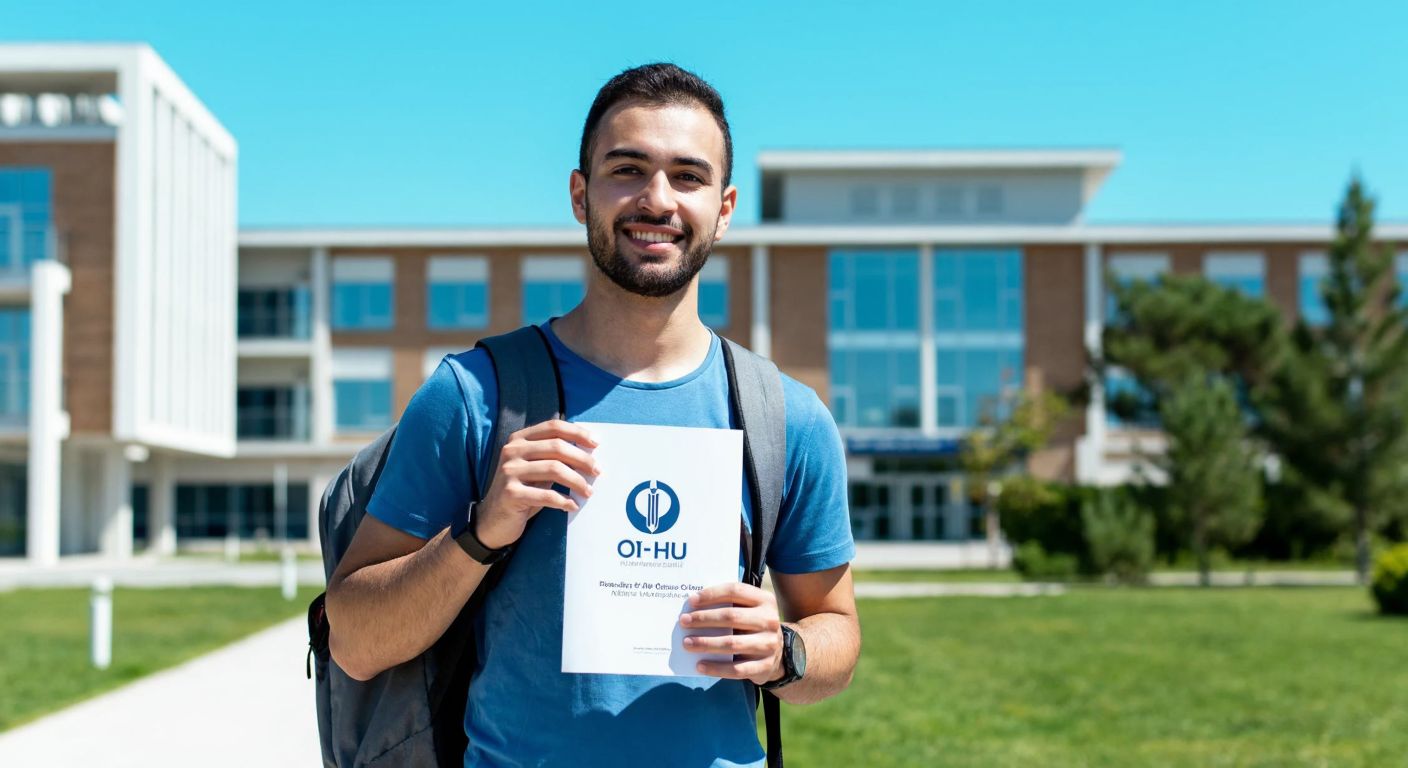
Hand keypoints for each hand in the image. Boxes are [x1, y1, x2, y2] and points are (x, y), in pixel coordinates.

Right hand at [475, 420, 600, 549]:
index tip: (596, 444)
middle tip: (597, 471)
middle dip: (582, 459)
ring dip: (577, 481)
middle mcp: (512, 451)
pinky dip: (564, 500)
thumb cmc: (522, 491)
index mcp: (519, 439)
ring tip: (588, 491)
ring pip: (554, 469)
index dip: (577, 433)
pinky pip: (547, 495)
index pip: (553, 428)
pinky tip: (572, 505)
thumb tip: (589, 451)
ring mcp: (509, 471)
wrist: (492, 520)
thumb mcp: (535, 468)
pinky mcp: (511, 493)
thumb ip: (553, 456)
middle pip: (557, 447)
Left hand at [679, 582, 783, 684]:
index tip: (691, 601)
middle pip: (731, 616)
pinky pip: (736, 669)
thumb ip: (730, 604)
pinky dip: (716, 668)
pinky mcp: (765, 666)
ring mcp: (769, 644)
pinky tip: (700, 665)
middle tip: (683, 622)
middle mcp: (770, 620)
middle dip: (703, 619)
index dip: (711, 594)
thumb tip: (694, 606)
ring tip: (687, 643)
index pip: (735, 591)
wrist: (780, 654)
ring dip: (706, 643)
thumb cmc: (753, 626)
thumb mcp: (749, 609)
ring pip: (732, 644)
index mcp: (765, 600)